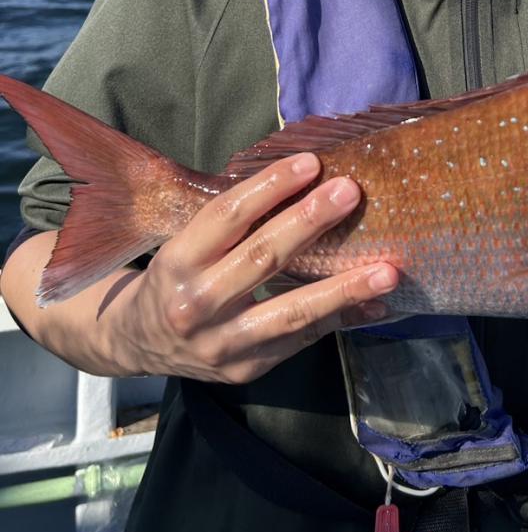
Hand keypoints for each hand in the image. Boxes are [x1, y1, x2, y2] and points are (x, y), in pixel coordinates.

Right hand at [108, 152, 397, 381]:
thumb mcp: (185, 243)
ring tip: (387, 271)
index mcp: (177, 261)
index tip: (311, 163)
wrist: (136, 342)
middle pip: (261, 258)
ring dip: (343, 290)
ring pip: (290, 312)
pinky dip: (342, 321)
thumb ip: (233, 223)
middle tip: (350, 193)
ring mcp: (223, 343)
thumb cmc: (175, 276)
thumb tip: (306, 182)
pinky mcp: (247, 369)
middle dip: (309, 222)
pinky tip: (376, 305)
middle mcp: (196, 305)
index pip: (226, 217)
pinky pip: (302, 341)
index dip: (270, 188)